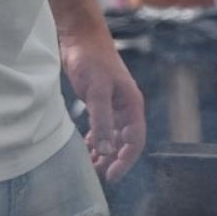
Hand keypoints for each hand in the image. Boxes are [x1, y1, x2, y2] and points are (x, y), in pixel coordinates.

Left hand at [63, 35, 145, 182]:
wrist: (81, 38)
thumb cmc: (92, 60)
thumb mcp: (96, 91)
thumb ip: (102, 121)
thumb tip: (106, 151)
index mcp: (132, 105)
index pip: (135, 140)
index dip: (125, 161)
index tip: (111, 177)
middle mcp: (126, 107)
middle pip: (125, 141)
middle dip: (114, 160)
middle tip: (97, 175)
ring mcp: (114, 105)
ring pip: (114, 136)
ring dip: (104, 152)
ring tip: (90, 166)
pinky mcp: (100, 102)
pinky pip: (103, 127)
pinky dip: (97, 140)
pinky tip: (87, 147)